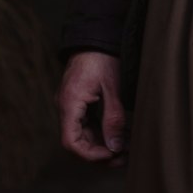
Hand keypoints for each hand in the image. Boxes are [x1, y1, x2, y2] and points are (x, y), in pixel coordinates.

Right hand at [57, 50, 126, 164]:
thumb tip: (115, 147)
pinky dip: (101, 131)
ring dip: (102, 143)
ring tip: (126, 148)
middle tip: (124, 157)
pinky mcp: (79, 102)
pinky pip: (87, 124)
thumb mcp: (112, 87)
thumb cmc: (102, 57)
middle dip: (100, 152)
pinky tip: (120, 134)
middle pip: (77, 141)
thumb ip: (113, 117)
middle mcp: (66, 107)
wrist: (95, 35)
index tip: (111, 154)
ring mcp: (71, 105)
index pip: (71, 142)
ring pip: (83, 134)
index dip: (90, 154)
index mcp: (70, 103)